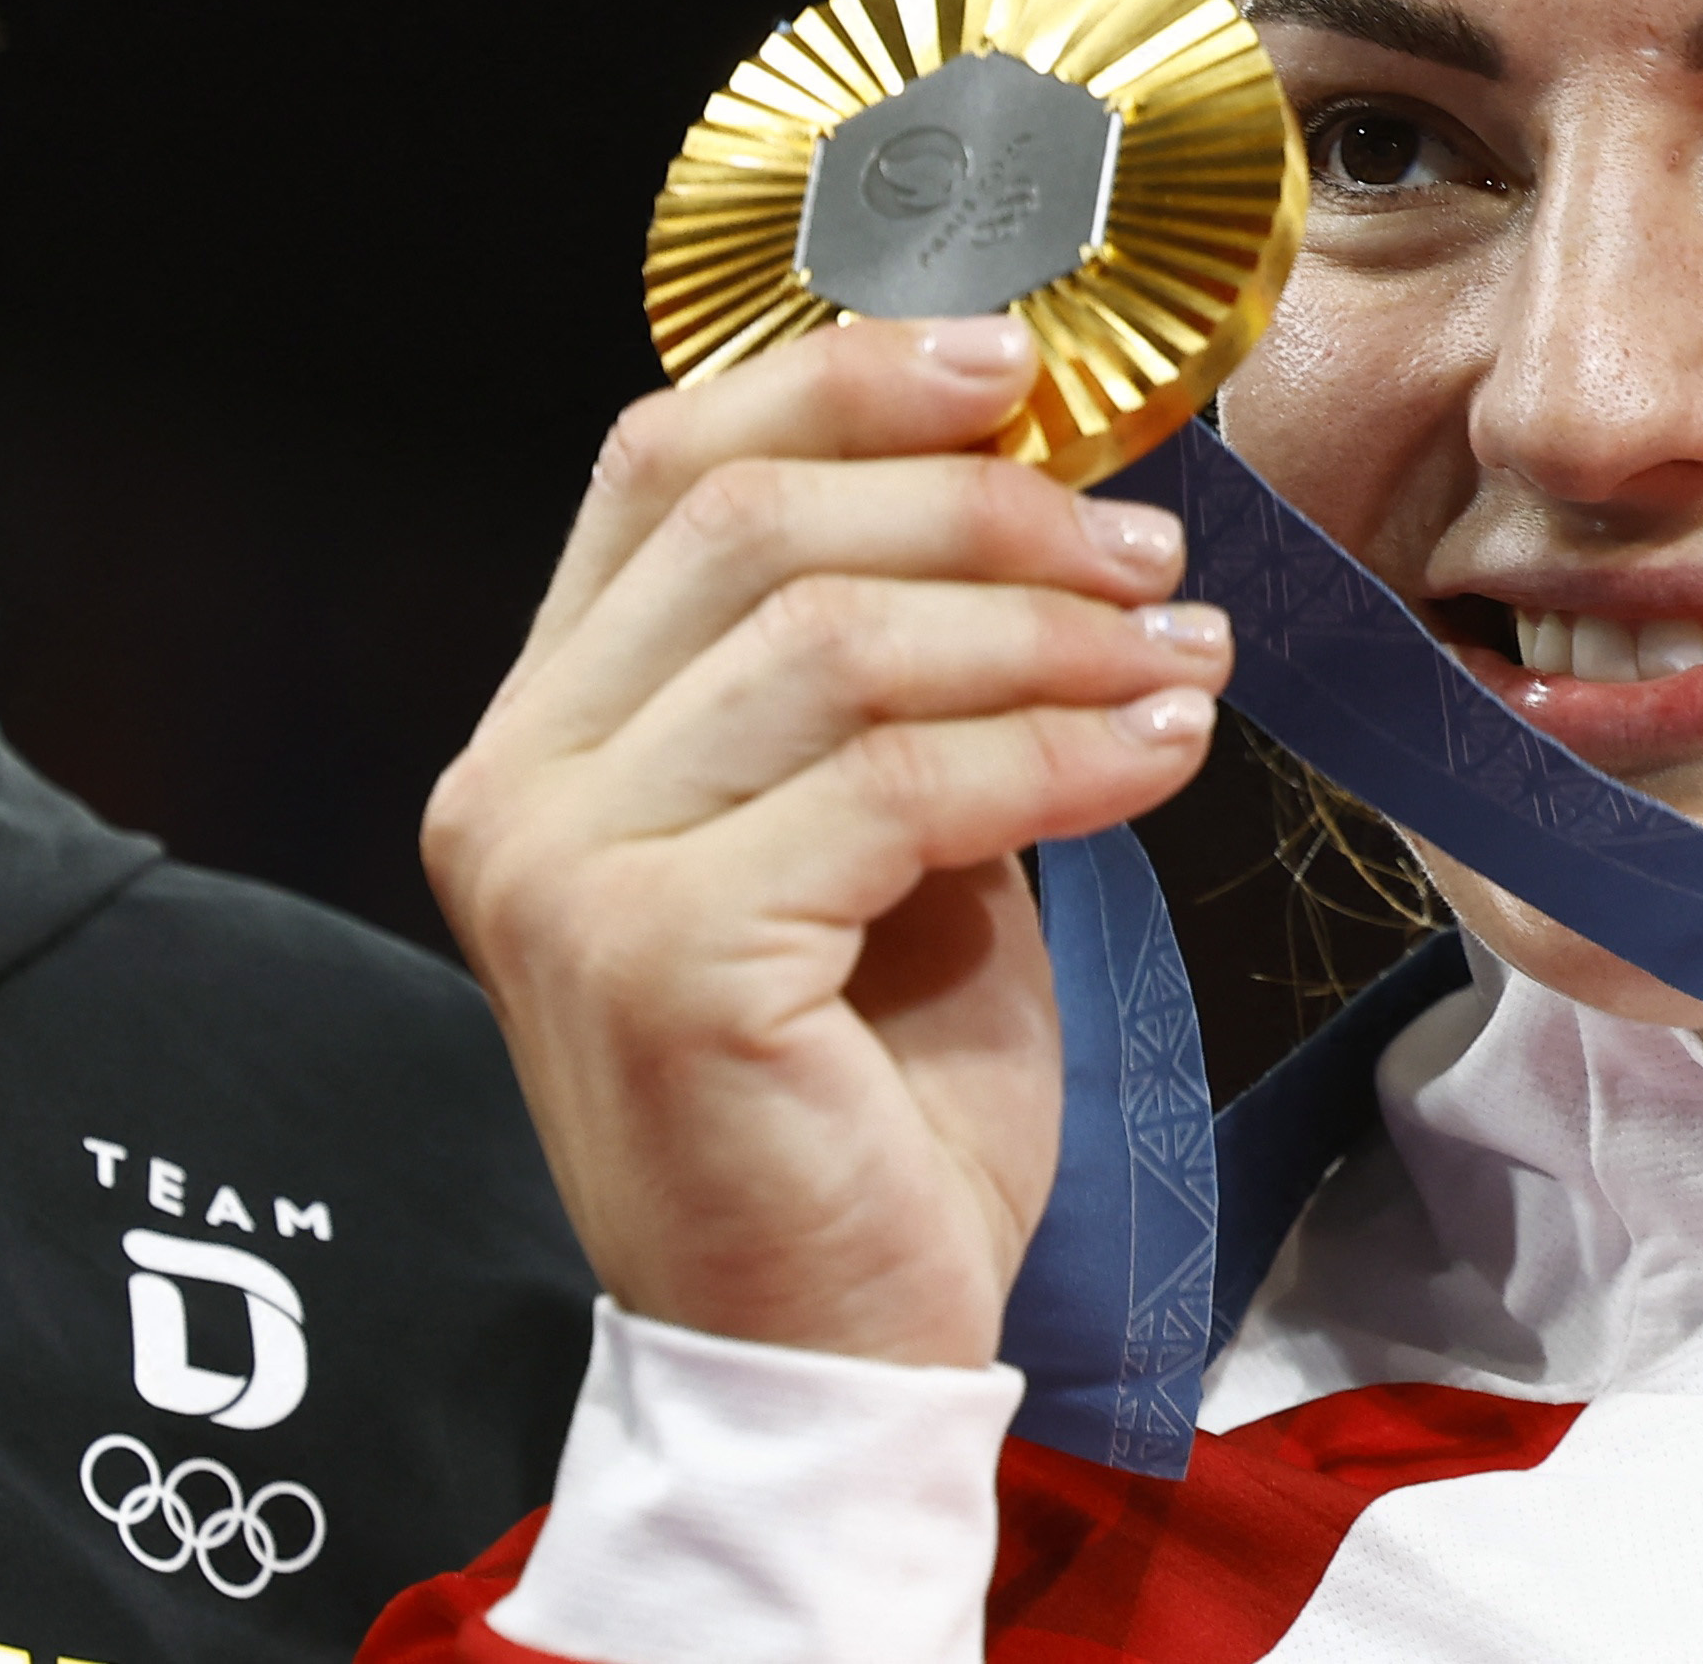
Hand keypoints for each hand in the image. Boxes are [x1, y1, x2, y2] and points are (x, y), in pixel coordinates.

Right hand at [425, 314, 1228, 1368]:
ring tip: (1185, 653)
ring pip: (836, 643)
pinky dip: (1062, 749)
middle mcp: (516, 784)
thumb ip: (903, 674)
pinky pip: (899, 787)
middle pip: (757, 526)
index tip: (1019, 362)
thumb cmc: (872, 1089)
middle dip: (985, 507)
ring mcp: (566, 875)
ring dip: (1050, 632)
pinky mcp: (662, 963)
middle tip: (1150, 546)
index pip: (665, 464)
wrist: (837, 1340)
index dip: (844, 381)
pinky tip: (1167, 752)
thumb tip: (1046, 489)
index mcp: (549, 727)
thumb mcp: (889, 831)